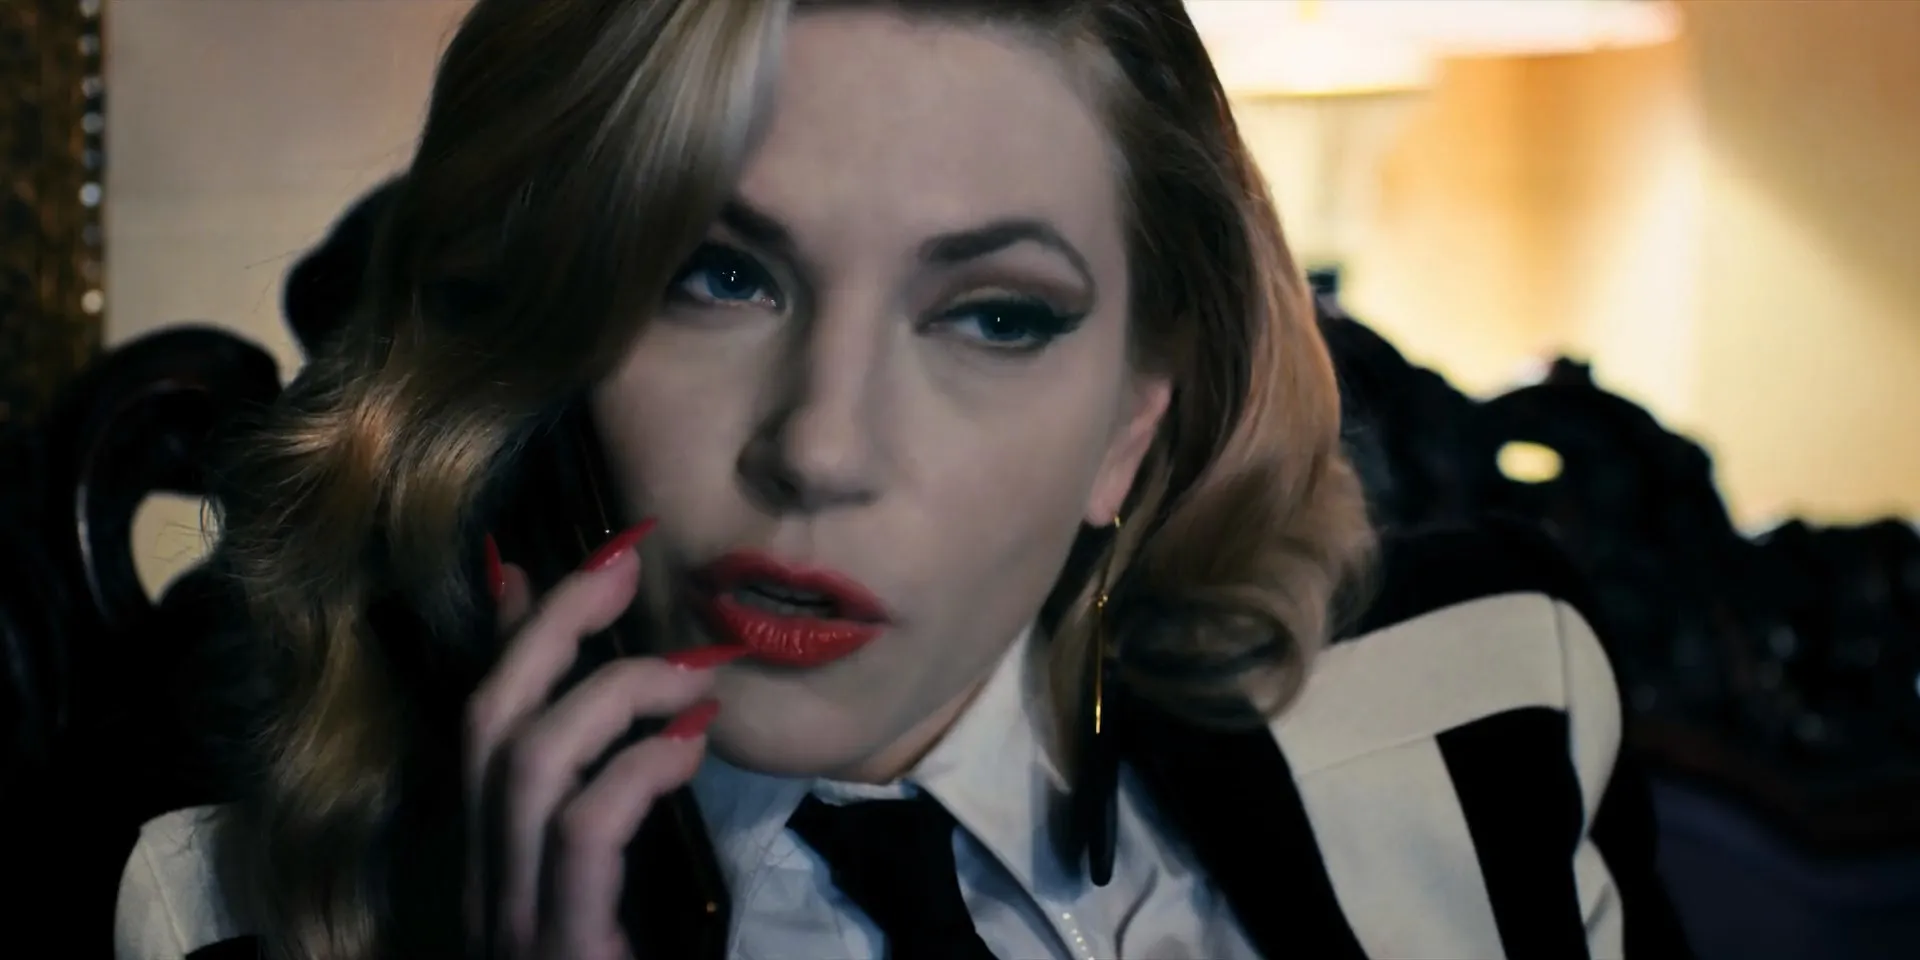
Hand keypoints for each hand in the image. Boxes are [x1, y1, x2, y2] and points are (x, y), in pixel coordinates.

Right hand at [464, 523, 735, 959]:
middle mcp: (489, 888)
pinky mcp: (558, 951)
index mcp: (503, 868)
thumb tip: (665, 720)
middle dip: (553, 626)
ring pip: (523, 764)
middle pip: (490, 721)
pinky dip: (633, 771)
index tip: (576, 560)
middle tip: (626, 559)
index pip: (486, 725)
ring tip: (689, 672)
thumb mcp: (622, 894)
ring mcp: (513, 924)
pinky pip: (579, 834)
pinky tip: (690, 747)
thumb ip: (620, 811)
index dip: (520, 632)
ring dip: (609, 692)